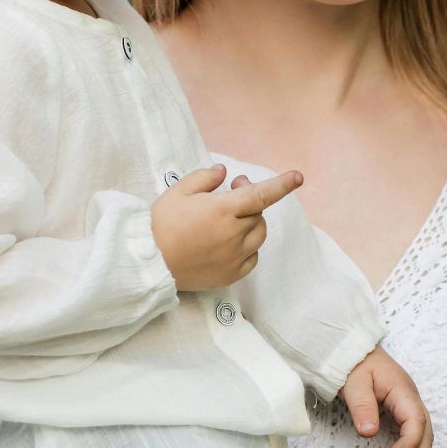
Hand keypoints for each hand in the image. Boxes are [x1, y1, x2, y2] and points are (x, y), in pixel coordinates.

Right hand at [150, 164, 301, 289]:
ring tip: (230, 218)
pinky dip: (248, 247)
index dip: (282, 185)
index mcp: (223, 210)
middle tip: (232, 191)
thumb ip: (204, 178)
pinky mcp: (231, 274)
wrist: (148, 263)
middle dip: (249, 199)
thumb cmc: (160, 225)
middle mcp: (234, 234)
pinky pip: (252, 257)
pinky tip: (231, 242)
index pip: (262, 194)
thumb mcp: (178, 192)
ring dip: (251, 222)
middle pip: (257, 213)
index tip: (298, 177)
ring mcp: (234, 256)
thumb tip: (224, 172)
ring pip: (258, 235)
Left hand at [340, 347, 432, 447]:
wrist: (355, 349)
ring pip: (422, 436)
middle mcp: (411, 399)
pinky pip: (413, 434)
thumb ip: (362, 406)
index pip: (416, 420)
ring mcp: (408, 406)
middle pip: (425, 433)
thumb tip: (369, 432)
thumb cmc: (355, 363)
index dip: (409, 442)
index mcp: (403, 391)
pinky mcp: (402, 412)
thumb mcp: (354, 382)